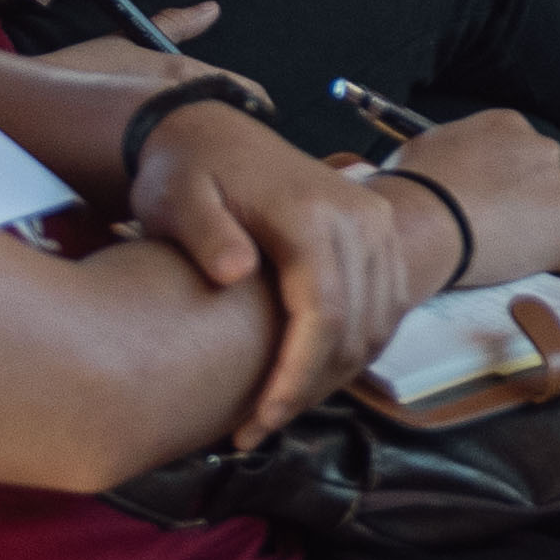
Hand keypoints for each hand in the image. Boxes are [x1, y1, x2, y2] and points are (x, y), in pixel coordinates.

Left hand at [125, 99, 430, 440]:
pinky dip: (353, 350)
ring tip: (278, 409)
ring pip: (377, 325)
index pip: (323, 314)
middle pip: (356, 328)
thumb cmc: (186, 172)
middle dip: (310, 390)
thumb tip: (235, 272)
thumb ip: (204, 233)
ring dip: (334, 377)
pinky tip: (309, 375)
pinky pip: (383, 308)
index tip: (257, 421)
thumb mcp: (176, 198)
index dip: (295, 377)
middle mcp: (358, 218)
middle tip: (256, 429)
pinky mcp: (378, 234)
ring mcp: (375, 224)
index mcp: (308, 213)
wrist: (211, 131)